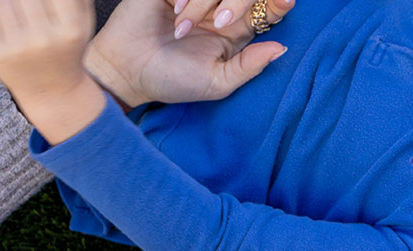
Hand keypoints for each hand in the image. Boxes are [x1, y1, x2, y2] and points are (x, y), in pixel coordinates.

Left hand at [0, 0, 105, 143]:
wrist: (51, 91)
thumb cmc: (67, 46)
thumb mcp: (83, 23)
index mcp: (71, 30)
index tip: (41, 4)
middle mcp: (44, 40)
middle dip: (23, 0)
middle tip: (25, 8)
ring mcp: (17, 48)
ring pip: (0, 0)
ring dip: (6, 2)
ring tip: (16, 13)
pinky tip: (4, 26)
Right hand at [84, 0, 292, 106]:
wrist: (126, 71)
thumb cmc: (172, 80)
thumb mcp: (216, 82)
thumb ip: (249, 66)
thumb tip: (282, 49)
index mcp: (237, 29)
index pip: (268, 8)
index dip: (279, 2)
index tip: (286, 0)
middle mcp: (220, 8)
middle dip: (242, 1)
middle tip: (223, 22)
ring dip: (204, 4)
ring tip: (183, 28)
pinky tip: (174, 10)